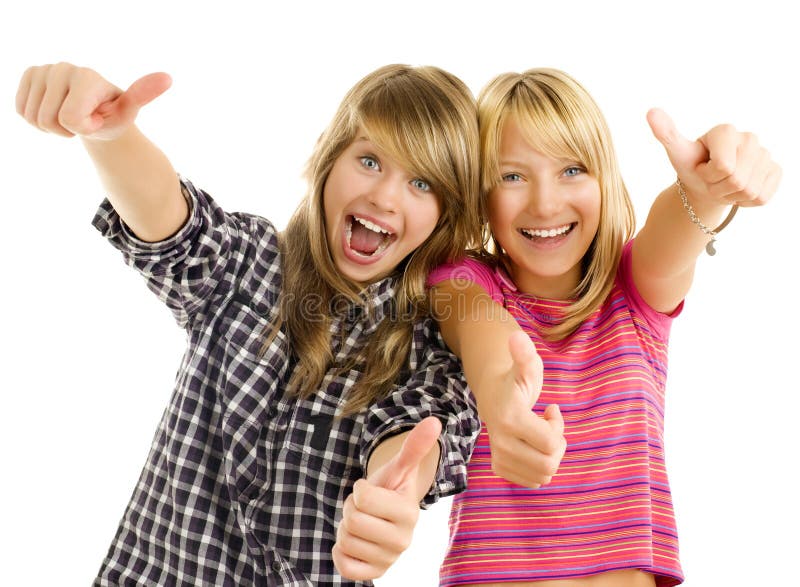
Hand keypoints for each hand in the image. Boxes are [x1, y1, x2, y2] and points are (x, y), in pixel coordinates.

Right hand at [15, 63, 170, 140]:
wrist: (95, 111)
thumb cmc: (113, 114)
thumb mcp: (129, 110)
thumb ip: (143, 94)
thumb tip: (167, 78)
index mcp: (87, 76)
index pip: (71, 119)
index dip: (85, 128)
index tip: (98, 118)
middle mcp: (63, 67)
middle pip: (50, 120)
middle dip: (68, 129)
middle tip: (84, 118)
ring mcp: (43, 70)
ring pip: (34, 118)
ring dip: (52, 127)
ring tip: (70, 115)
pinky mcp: (29, 77)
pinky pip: (22, 112)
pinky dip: (38, 121)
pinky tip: (55, 111)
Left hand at [333, 416, 440, 580]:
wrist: (385, 515)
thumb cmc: (390, 489)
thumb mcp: (398, 467)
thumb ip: (414, 447)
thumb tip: (434, 421)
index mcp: (409, 513)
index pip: (363, 498)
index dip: (360, 490)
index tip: (370, 490)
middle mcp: (403, 541)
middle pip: (352, 521)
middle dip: (350, 509)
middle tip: (364, 508)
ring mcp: (389, 560)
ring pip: (344, 540)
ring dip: (345, 528)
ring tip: (363, 522)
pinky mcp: (374, 574)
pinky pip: (344, 566)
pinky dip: (340, 552)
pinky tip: (354, 542)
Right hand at [481, 331, 565, 487]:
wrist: (492, 394)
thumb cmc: (515, 380)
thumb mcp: (526, 366)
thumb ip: (524, 354)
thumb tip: (516, 336)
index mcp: (510, 419)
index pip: (551, 444)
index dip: (559, 428)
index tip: (551, 410)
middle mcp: (501, 442)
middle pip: (549, 464)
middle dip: (557, 446)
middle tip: (550, 426)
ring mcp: (499, 457)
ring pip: (542, 476)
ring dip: (550, 457)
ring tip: (542, 436)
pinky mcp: (500, 468)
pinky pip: (532, 481)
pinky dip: (539, 468)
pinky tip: (533, 448)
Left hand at [647, 108, 780, 207]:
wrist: (706, 183)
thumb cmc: (691, 165)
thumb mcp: (677, 152)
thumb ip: (666, 133)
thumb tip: (651, 112)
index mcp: (726, 131)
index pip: (724, 167)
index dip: (709, 175)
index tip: (702, 167)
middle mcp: (750, 138)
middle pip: (737, 180)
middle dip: (719, 187)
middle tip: (712, 179)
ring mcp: (766, 154)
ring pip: (750, 191)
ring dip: (731, 195)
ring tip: (723, 184)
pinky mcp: (775, 171)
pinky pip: (762, 196)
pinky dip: (747, 201)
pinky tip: (738, 189)